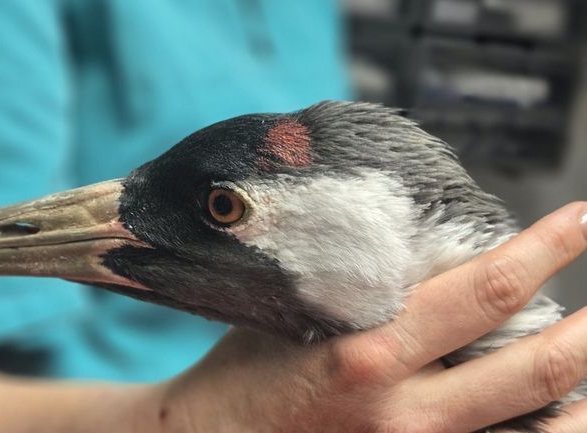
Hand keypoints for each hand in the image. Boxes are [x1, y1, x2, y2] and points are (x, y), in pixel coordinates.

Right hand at [158, 202, 586, 432]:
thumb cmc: (243, 372)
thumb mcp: (293, 314)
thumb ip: (361, 288)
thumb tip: (429, 251)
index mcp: (368, 354)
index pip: (483, 291)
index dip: (545, 248)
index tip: (581, 218)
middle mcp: (404, 413)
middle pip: (536, 369)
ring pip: (541, 430)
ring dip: (580, 393)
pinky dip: (538, 429)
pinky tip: (553, 409)